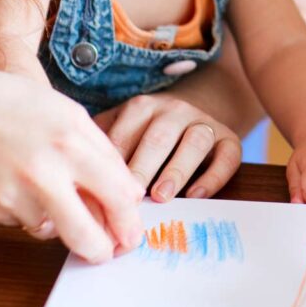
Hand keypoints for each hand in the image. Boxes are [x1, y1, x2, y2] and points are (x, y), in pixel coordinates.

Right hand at [0, 62, 144, 263]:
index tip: (132, 229)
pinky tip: (19, 179)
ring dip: (61, 218)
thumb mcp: (69, 112)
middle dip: (104, 250)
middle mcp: (44, 172)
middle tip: (109, 249)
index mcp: (70, 141)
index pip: (118, 195)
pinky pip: (25, 222)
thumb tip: (126, 194)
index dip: (129, 219)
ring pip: (55, 230)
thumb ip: (101, 152)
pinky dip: (31, 210)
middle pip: (88, 237)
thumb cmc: (14, 103)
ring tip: (46, 182)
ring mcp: (15, 195)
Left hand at [94, 94, 241, 201]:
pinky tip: (197, 195)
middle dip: (142, 168)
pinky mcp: (229, 138)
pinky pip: (226, 156)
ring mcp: (203, 122)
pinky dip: (214, 176)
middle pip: (158, 137)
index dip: (112, 165)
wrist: (197, 110)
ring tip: (162, 196)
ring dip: (177, 170)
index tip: (100, 192)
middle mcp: (173, 110)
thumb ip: (104, 145)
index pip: (125, 134)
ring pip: (194, 142)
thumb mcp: (123, 127)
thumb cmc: (148, 131)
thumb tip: (76, 182)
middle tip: (130, 198)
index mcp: (142, 107)